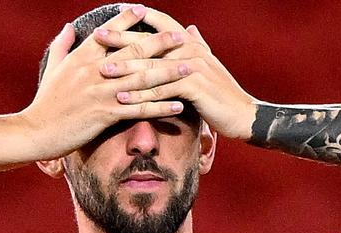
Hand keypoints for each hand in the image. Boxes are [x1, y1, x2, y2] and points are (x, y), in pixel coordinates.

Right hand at [20, 6, 191, 159]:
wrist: (36, 131)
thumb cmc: (45, 102)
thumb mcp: (52, 69)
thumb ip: (62, 45)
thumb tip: (69, 26)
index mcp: (82, 57)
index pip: (110, 33)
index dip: (128, 19)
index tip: (145, 9)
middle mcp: (94, 71)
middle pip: (133, 52)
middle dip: (160, 42)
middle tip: (181, 36)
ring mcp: (101, 92)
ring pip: (141, 79)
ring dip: (168, 73)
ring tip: (189, 67)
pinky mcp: (105, 114)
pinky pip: (140, 109)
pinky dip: (161, 106)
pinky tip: (178, 104)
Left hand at [93, 7, 258, 139]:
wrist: (243, 113)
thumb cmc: (221, 92)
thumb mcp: (208, 65)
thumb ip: (197, 45)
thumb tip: (189, 28)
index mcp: (191, 43)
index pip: (162, 23)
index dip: (140, 16)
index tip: (116, 11)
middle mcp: (191, 51)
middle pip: (150, 42)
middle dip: (122, 39)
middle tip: (98, 35)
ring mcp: (193, 68)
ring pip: (153, 67)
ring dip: (126, 69)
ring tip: (102, 70)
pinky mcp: (193, 88)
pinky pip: (161, 91)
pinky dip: (141, 96)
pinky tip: (122, 99)